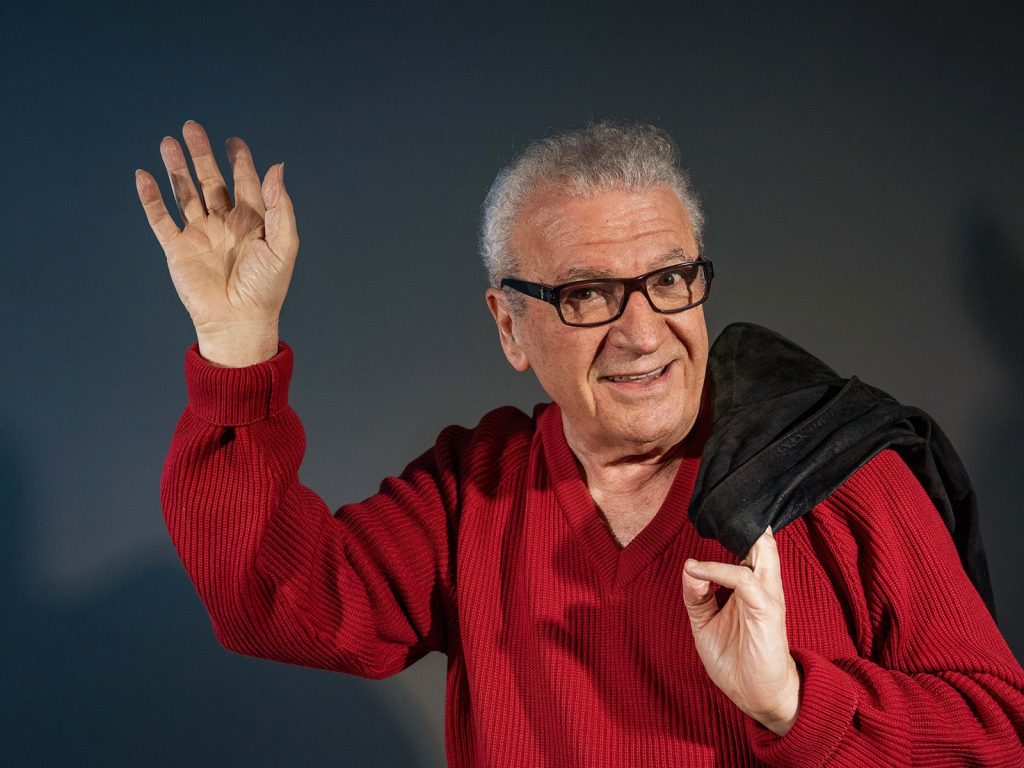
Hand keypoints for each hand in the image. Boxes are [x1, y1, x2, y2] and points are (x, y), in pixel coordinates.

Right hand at [136, 120, 297, 366]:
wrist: (238, 321)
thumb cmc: (266, 289)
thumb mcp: (283, 245)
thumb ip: (280, 206)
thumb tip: (276, 167)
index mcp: (252, 223)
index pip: (245, 184)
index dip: (240, 161)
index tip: (234, 141)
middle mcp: (224, 225)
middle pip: (210, 181)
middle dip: (202, 155)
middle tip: (192, 128)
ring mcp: (199, 235)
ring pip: (185, 193)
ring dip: (176, 169)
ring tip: (168, 143)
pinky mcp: (177, 249)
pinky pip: (161, 219)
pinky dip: (152, 198)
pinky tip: (145, 176)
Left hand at [682, 526, 801, 735]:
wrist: (758, 697)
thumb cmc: (736, 659)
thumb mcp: (705, 624)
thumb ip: (696, 595)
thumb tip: (688, 566)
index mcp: (750, 585)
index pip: (747, 546)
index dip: (734, 527)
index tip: (712, 510)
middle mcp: (761, 586)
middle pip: (760, 541)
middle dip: (744, 519)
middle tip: (722, 500)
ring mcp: (766, 597)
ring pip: (761, 552)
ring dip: (739, 534)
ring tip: (715, 521)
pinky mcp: (767, 611)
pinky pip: (744, 580)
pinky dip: (719, 570)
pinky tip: (697, 570)